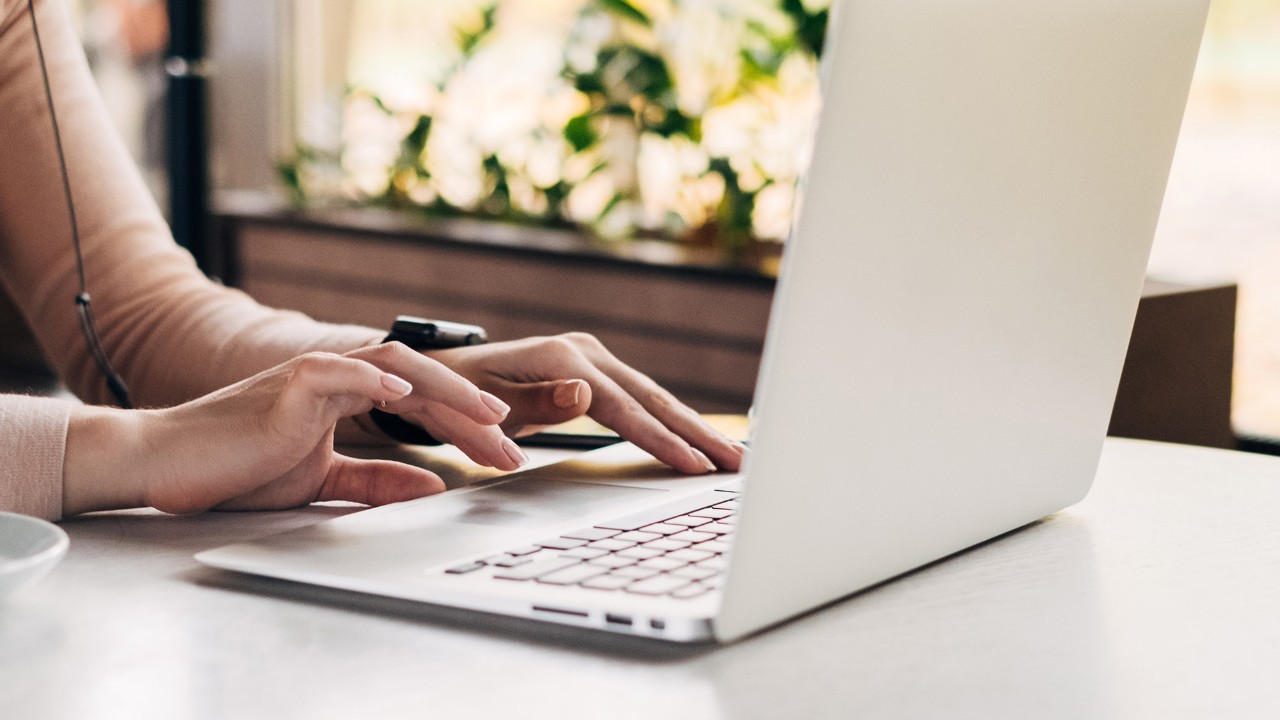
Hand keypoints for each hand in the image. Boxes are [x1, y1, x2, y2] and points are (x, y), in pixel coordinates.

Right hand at [63, 346, 518, 514]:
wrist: (171, 464)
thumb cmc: (238, 468)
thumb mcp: (322, 481)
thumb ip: (375, 479)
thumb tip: (433, 486)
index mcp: (349, 397)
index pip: (423, 405)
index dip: (467, 427)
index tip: (505, 456)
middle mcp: (340, 377)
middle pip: (424, 384)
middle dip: (473, 416)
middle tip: (514, 449)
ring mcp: (316, 374)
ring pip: (396, 367)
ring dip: (447, 390)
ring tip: (486, 415)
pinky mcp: (290, 382)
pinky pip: (341, 371)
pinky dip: (377, 380)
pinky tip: (409, 395)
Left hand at [426, 333, 746, 474]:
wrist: (441, 375)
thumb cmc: (457, 396)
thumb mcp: (484, 405)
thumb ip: (535, 403)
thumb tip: (585, 395)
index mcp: (561, 359)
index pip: (621, 406)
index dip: (658, 438)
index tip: (692, 465)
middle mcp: (584, 353)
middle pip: (652, 398)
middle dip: (698, 434)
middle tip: (739, 465)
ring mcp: (593, 360)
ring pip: (655, 398)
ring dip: (695, 429)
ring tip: (735, 458)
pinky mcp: (597, 371)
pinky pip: (642, 400)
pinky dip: (673, 421)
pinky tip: (699, 440)